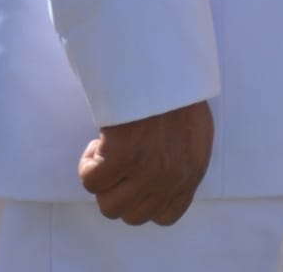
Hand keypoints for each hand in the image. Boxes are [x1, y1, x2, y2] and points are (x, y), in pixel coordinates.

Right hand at [78, 100, 214, 224]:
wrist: (163, 66)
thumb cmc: (175, 94)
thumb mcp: (194, 136)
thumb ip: (180, 167)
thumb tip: (157, 190)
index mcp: (192, 171)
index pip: (166, 216)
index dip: (144, 202)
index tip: (134, 182)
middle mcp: (172, 177)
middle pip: (132, 216)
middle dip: (119, 192)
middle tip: (119, 163)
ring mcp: (148, 169)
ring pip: (109, 206)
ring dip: (103, 181)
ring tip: (111, 150)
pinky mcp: (123, 156)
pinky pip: (91, 181)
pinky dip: (88, 163)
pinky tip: (100, 141)